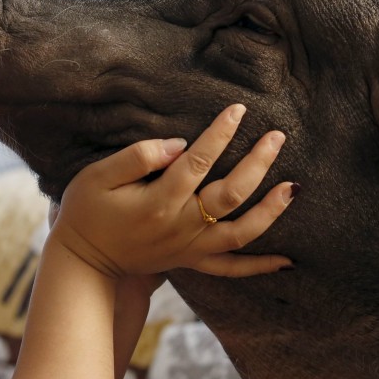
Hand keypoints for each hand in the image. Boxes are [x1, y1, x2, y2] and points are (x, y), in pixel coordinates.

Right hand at [49, 104, 294, 278]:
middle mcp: (181, 227)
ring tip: (294, 187)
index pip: (198, 162)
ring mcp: (189, 248)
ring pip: (241, 233)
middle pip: (230, 194)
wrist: (84, 264)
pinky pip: (232, 268)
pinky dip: (260, 265)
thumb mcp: (98, 177)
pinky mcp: (191, 261)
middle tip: (277, 136)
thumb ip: (137, 157)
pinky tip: (287, 260)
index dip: (221, 134)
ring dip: (271, 210)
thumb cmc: (87, 213)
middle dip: (257, 163)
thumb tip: (178, 146)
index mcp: (158, 202)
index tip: (238, 110)